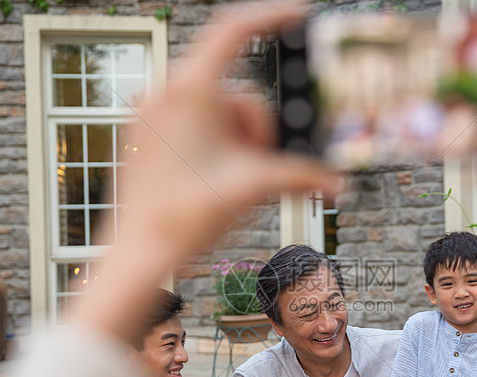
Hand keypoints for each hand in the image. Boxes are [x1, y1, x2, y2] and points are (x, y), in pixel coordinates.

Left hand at [76, 0, 338, 345]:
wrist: (139, 253)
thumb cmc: (183, 217)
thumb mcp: (253, 187)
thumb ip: (302, 177)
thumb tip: (337, 183)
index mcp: (189, 90)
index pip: (236, 30)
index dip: (273, 17)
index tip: (300, 16)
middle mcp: (165, 93)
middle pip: (236, 91)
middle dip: (257, 130)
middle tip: (259, 167)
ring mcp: (152, 114)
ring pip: (217, 111)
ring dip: (238, 143)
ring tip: (233, 182)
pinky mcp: (147, 135)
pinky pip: (194, 125)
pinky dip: (216, 146)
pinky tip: (217, 180)